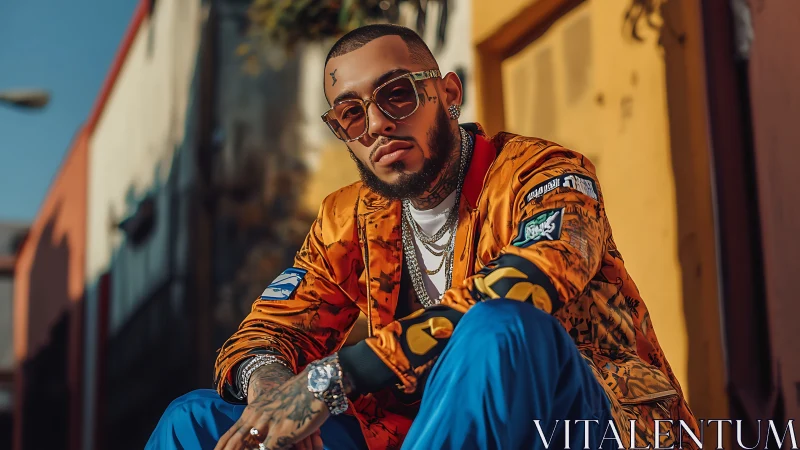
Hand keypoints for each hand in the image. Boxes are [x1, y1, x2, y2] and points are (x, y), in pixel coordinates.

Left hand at [215, 367, 329, 449]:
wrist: (315, 384)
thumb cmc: (298, 396)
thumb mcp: (274, 404)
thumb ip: (263, 417)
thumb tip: (260, 436)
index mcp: (252, 412)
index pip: (230, 435)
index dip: (221, 447)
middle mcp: (256, 419)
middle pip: (234, 443)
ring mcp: (268, 426)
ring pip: (249, 448)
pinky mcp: (281, 434)